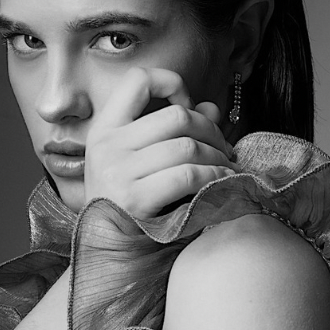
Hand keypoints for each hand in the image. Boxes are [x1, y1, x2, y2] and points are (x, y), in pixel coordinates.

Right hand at [83, 67, 236, 218]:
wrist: (109, 250)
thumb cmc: (129, 202)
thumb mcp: (142, 161)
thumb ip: (174, 130)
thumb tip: (211, 107)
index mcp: (104, 129)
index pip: (138, 79)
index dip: (170, 83)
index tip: (186, 106)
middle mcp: (107, 146)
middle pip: (176, 115)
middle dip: (210, 129)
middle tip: (224, 147)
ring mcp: (118, 172)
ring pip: (187, 146)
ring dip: (218, 156)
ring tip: (226, 168)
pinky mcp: (135, 200)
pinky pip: (188, 176)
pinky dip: (214, 176)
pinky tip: (222, 183)